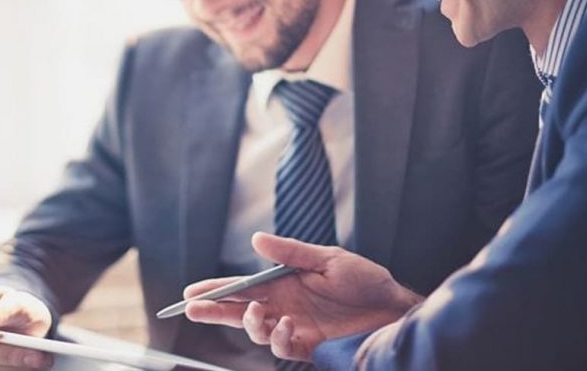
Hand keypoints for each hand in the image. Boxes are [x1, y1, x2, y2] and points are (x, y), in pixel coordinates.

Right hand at [183, 232, 421, 360]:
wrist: (394, 309)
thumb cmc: (364, 280)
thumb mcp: (327, 258)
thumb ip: (290, 252)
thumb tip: (255, 240)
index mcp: (283, 284)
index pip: (241, 287)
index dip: (215, 290)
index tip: (192, 292)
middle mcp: (284, 307)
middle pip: (239, 311)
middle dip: (213, 311)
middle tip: (192, 310)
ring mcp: (295, 328)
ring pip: (256, 332)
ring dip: (249, 324)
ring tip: (257, 313)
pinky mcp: (309, 347)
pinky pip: (283, 347)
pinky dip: (278, 338)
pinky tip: (285, 325)